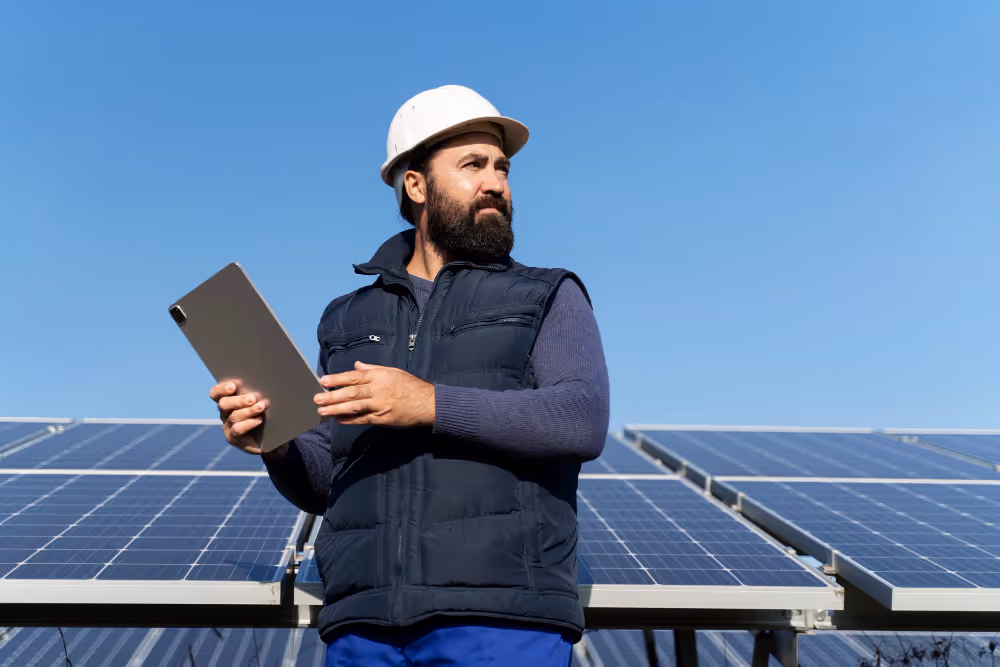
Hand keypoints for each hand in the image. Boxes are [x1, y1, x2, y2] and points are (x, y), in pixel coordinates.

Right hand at [209, 380, 268, 454]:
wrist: (271, 437)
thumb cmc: (266, 414)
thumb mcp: (260, 401)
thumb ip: (256, 394)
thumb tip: (259, 386)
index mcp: (228, 400)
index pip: (216, 393)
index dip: (221, 389)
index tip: (233, 386)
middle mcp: (225, 413)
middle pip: (223, 404)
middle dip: (238, 400)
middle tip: (252, 398)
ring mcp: (228, 427)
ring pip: (233, 417)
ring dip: (249, 411)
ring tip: (261, 407)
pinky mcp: (233, 439)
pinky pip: (237, 429)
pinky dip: (249, 423)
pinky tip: (259, 420)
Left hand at [316, 361, 434, 426]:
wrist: (427, 403)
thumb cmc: (410, 386)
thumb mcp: (393, 372)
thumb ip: (373, 369)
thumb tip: (357, 366)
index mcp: (379, 376)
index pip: (354, 376)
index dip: (338, 379)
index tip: (323, 380)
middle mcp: (378, 389)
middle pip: (351, 392)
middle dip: (332, 395)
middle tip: (317, 397)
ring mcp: (380, 405)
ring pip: (354, 406)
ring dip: (336, 408)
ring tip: (322, 410)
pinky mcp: (383, 418)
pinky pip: (363, 419)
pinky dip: (350, 420)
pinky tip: (338, 419)